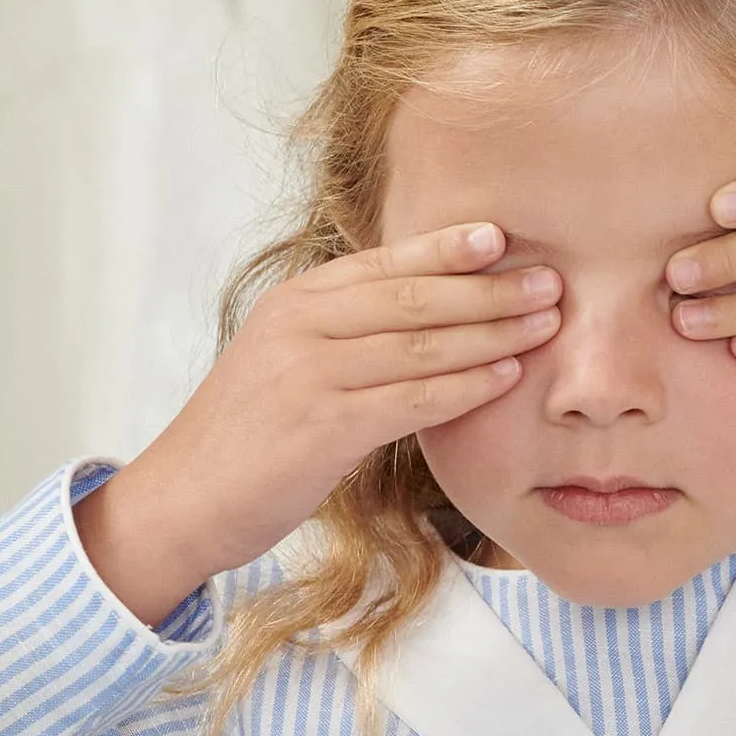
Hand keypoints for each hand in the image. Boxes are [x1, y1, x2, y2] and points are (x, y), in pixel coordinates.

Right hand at [116, 222, 560, 580]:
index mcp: (296, 301)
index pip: (386, 263)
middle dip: (490, 288)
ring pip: (421, 343)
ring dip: (492, 333)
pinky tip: (504, 378)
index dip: (447, 248)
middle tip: (552, 281)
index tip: (503, 236)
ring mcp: (310, 375)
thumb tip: (423, 313)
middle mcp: (301, 326)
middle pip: (415, 296)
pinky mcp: (322, 428)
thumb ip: (346, 332)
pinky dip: (463, 386)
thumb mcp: (289, 362)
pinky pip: (410, 399)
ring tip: (545, 324)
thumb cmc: (249, 435)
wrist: (183, 499)